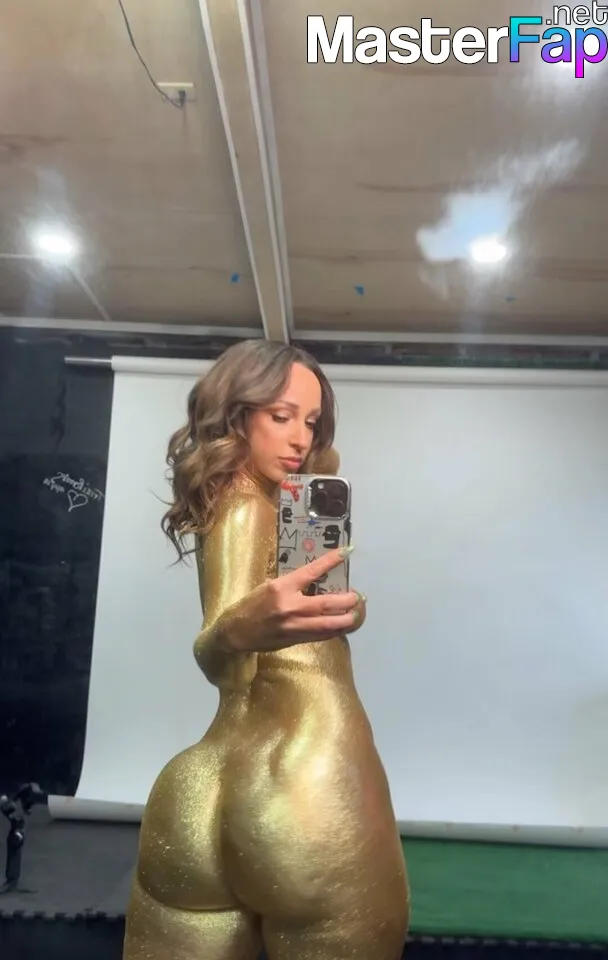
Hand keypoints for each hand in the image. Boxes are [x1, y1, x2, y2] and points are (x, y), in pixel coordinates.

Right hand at [224, 548, 363, 652]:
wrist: (236, 631)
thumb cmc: (251, 605)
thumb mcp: (269, 587)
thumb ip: (292, 585)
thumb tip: (314, 580)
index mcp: (282, 587)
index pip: (312, 571)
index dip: (331, 561)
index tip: (346, 552)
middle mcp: (290, 605)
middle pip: (327, 603)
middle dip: (347, 600)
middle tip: (357, 596)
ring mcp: (294, 625)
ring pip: (328, 624)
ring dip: (345, 619)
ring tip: (355, 614)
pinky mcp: (295, 639)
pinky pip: (320, 635)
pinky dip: (333, 630)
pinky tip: (341, 626)